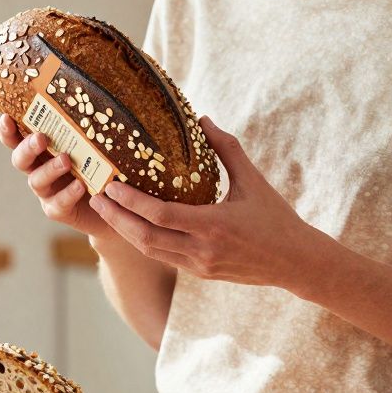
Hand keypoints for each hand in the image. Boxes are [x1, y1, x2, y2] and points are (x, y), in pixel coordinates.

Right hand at [0, 114, 115, 238]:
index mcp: (41, 151)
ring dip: (49, 169)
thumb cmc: (100, 166)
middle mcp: (38, 170)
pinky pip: (57, 203)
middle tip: (41, 138)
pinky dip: (68, 193)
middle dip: (27, 148)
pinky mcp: (58, 210)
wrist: (112, 203)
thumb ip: (85, 127)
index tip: (7, 118)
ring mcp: (46, 191)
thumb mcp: (92, 144)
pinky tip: (80, 185)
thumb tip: (94, 94)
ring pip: (36, 181)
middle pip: (20, 159)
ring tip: (66, 160)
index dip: (8, 130)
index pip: (18, 139)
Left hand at [86, 116, 323, 289]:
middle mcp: (202, 250)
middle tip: (95, 196)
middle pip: (145, 238)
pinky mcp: (199, 273)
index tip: (110, 186)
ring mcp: (199, 266)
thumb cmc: (276, 217)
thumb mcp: (253, 180)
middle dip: (116, 218)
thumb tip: (204, 119)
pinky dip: (144, 240)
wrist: (295, 262)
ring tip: (106, 209)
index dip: (131, 202)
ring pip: (150, 251)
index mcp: (214, 225)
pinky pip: (163, 257)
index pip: (160, 215)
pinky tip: (132, 224)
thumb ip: (227, 149)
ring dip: (124, 231)